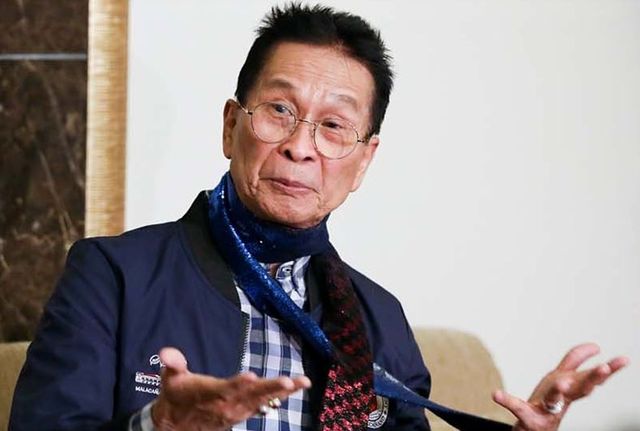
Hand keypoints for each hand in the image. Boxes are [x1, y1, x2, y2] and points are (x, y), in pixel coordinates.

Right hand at [151, 347, 311, 429]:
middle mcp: (226, 405)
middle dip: (270, 388)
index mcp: (209, 394)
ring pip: (262, 400)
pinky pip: (265, 404)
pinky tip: (296, 387)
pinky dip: (281, 396)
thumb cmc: (177, 395)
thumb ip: (173, 363)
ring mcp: (237, 411)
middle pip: (251, 396)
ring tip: (302, 382)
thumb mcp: (170, 378)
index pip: (225, 389)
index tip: (251, 376)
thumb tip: (167, 352)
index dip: (238, 384)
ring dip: (283, 392)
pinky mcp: (243, 413)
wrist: (176, 425)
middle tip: (288, 381)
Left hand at [492, 343, 628, 430]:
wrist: (535, 430)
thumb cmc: (549, 402)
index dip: (606, 368)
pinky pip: (518, 409)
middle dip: (593, 378)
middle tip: (605, 369)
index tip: (624, 360)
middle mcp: (562, 398)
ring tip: (560, 384)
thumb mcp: (563, 378)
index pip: (588, 375)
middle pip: (580, 387)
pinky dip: (508, 401)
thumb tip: (594, 346)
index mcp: (569, 387)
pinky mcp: (530, 420)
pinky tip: (496, 394)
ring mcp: (547, 409)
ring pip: (555, 399)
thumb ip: (574, 361)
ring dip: (559, 392)